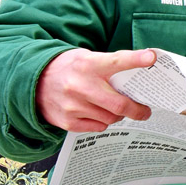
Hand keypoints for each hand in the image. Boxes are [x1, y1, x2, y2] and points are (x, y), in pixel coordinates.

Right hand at [36, 48, 155, 131]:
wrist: (34, 82)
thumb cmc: (69, 68)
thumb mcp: (87, 58)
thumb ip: (110, 65)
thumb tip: (142, 70)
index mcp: (88, 64)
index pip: (116, 60)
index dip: (136, 59)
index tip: (151, 57)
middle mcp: (80, 85)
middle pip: (119, 104)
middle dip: (138, 110)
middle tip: (145, 111)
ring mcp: (73, 106)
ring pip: (111, 118)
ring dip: (119, 116)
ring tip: (116, 109)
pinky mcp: (67, 122)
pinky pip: (98, 127)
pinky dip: (103, 122)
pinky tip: (97, 113)